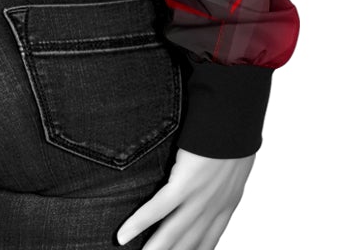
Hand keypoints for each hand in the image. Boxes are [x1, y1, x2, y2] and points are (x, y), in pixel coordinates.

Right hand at [116, 148, 254, 248]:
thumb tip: (205, 181)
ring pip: (172, 234)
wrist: (235, 122)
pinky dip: (139, 223)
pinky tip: (124, 235)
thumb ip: (219, 182)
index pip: (208, 241)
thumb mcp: (233, 167)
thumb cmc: (232, 135)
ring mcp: (199, 199)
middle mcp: (213, 209)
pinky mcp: (185, 185)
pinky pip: (157, 209)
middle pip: (190, 244)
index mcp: (226, 206)